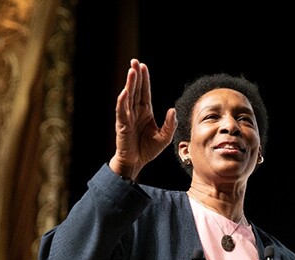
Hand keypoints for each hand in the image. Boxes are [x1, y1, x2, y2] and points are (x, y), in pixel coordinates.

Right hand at [110, 59, 177, 179]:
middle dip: (135, 76)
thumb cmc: (148, 149)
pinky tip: (124, 92)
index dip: (144, 79)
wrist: (136, 162)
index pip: (144, 92)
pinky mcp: (122, 125)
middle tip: (134, 61)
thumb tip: (172, 110)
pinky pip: (122, 111)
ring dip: (129, 84)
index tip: (143, 66)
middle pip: (135, 90)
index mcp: (145, 112)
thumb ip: (170, 124)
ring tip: (131, 71)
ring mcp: (127, 117)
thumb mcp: (165, 137)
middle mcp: (135, 111)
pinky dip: (122, 101)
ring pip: (128, 97)